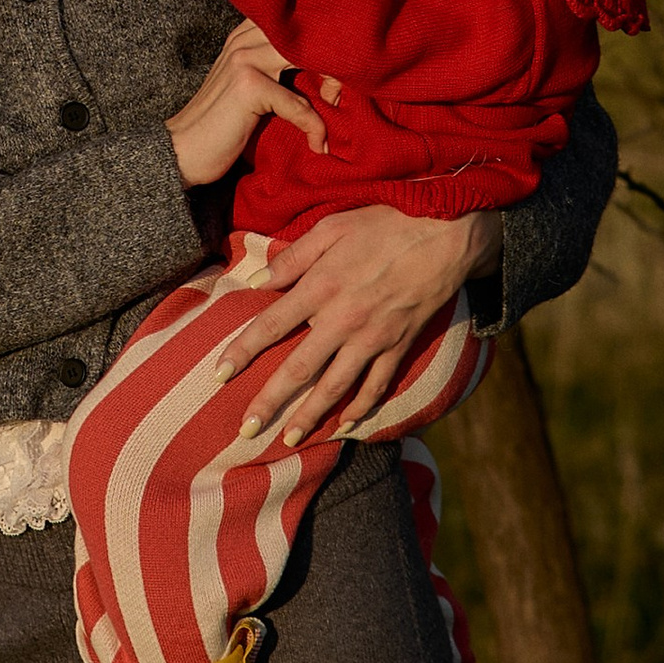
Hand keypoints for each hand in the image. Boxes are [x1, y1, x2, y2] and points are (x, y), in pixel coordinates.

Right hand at [166, 21, 343, 187]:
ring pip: (307, 57)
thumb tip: (324, 75)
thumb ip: (275, 70)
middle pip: (307, 32)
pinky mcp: (248, 86)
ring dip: (332, 83)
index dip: (323, 39)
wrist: (181, 151)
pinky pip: (297, 103)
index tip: (343, 68)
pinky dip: (313, 126)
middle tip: (345, 88)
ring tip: (337, 106)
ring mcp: (245, 59)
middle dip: (335, 57)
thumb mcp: (248, 88)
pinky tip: (318, 144)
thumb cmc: (220, 126)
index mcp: (245, 36)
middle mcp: (244, 40)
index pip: (296, 20)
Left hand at [214, 208, 494, 441]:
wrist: (445, 233)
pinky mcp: (400, 346)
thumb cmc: (384, 222)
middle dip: (269, 403)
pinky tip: (344, 426)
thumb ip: (291, 257)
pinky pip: (377, 386)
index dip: (242, 352)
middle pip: (298, 369)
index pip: (270, 326)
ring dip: (310, 416)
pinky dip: (360, 409)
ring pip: (335, 387)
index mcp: (320, 287)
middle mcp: (343, 319)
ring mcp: (373, 338)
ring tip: (289, 440)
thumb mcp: (331, 227)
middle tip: (246, 430)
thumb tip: (254, 281)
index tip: (218, 374)